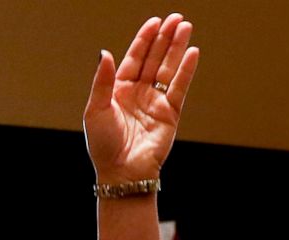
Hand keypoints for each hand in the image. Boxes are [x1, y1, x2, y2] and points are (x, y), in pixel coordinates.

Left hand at [84, 14, 199, 184]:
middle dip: (164, 38)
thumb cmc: (103, 145)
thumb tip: (104, 52)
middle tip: (176, 18)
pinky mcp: (170, 114)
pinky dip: (186, 70)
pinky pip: (179, 87)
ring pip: (168, 69)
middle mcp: (138, 94)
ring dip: (176, 48)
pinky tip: (192, 52)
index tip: (154, 22)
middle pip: (154, 59)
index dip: (144, 40)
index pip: (134, 59)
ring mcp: (155, 102)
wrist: (121, 172)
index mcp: (118, 91)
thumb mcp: (96, 109)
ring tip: (185, 27)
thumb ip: (102, 80)